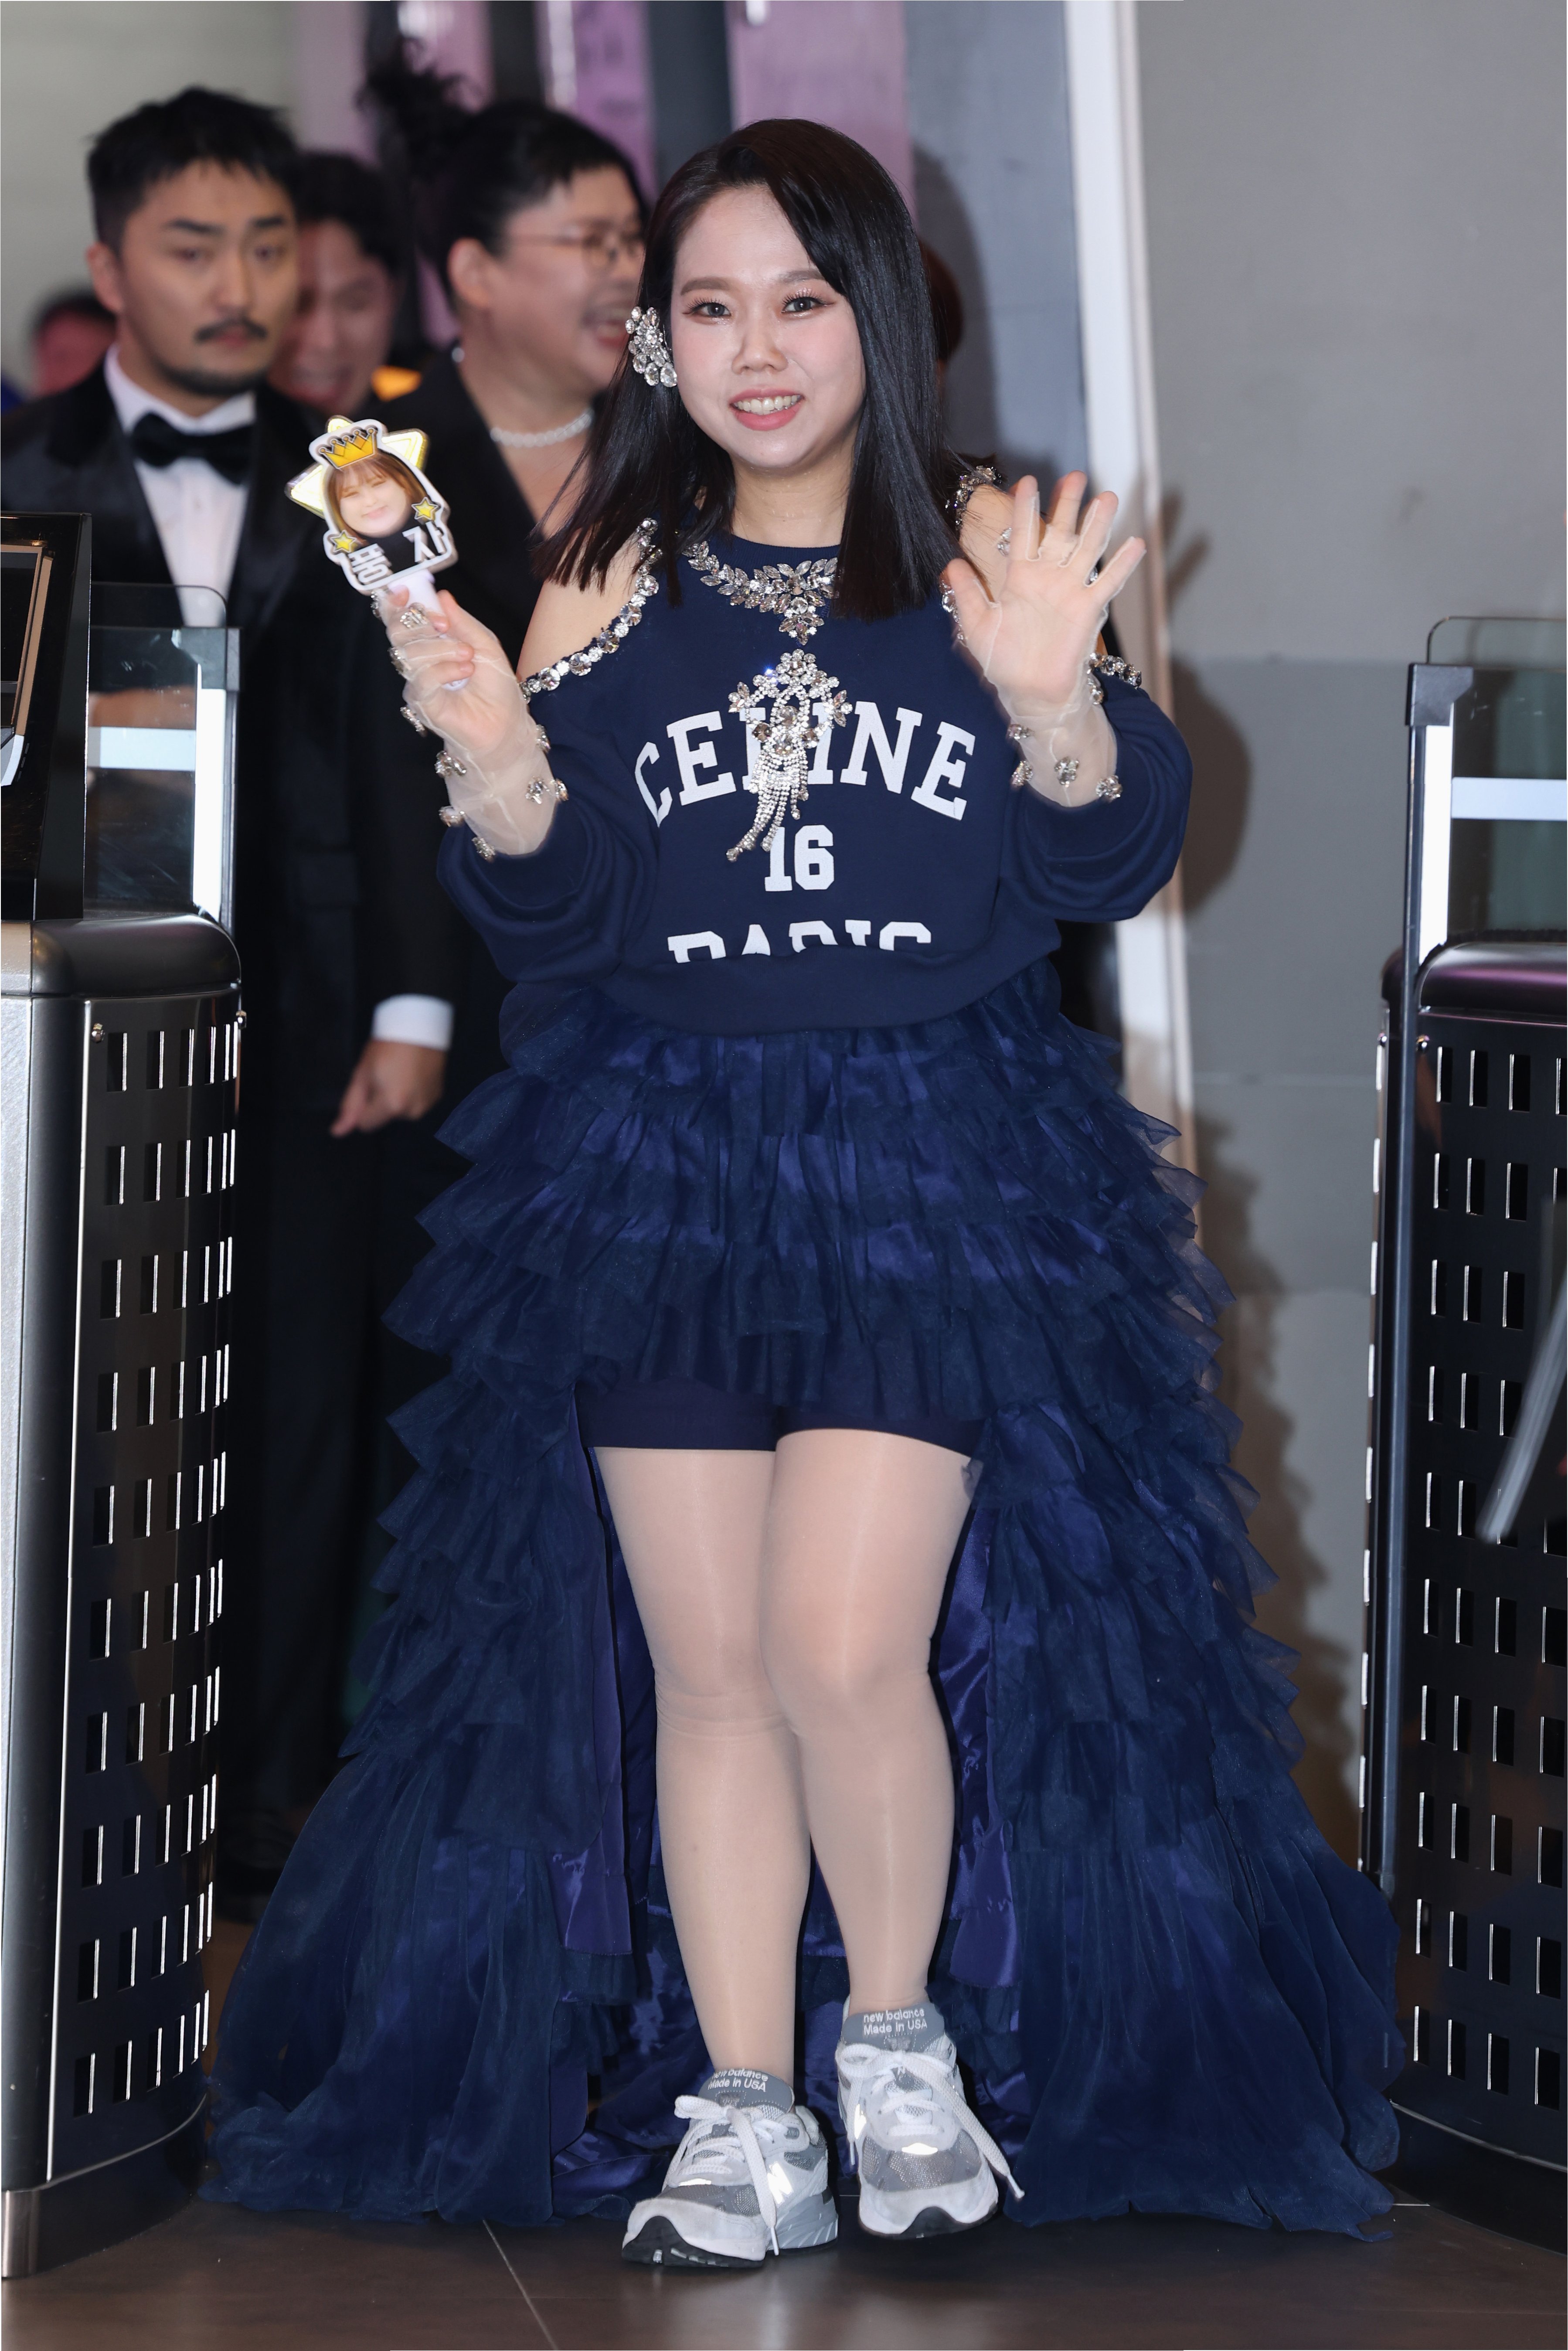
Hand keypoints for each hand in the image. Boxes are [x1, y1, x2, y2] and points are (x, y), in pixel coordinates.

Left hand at [330, 1040, 445, 1135]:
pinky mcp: (437, 1096)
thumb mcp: (362, 1074)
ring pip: (401, 1111)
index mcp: (391, 1106)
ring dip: (398, 1098)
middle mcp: (412, 1112)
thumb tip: (337, 1132)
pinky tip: (414, 1073)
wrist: (419, 1027)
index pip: (366, 1124)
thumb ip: (351, 1105)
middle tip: (386, 1074)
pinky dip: (413, 1093)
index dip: (363, 1105)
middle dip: (382, 1102)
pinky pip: (417, 1103)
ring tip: (402, 1072)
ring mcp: (428, 1105)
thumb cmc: (385, 1047)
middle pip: (385, 1118)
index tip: (370, 1084)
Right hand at [379, 585, 522, 763]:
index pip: (400, 619)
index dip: (396, 604)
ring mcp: (417, 683)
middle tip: (445, 626)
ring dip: (441, 648)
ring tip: (467, 655)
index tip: (405, 592)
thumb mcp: (484, 643)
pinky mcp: (422, 703)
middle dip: (421, 622)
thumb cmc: (495, 685)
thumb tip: (441, 595)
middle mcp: (419, 662)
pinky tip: (464, 671)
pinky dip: (445, 669)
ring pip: (410, 653)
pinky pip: (422, 678)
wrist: (505, 722)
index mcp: (430, 642)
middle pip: (397, 633)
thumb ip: (461, 621)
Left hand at [943, 472, 1144, 714]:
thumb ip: (968, 593)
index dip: (1025, 509)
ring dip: (1098, 524)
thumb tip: (950, 565)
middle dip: (1068, 505)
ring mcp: (1070, 591)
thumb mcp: (977, 626)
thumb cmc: (1004, 662)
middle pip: (1060, 533)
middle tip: (1076, 475)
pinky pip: (1108, 583)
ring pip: (1086, 550)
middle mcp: (1047, 578)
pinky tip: (1136, 544)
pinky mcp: (1088, 610)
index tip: (1027, 481)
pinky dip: (1122, 565)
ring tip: (1107, 497)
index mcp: (1019, 578)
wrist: (1030, 693)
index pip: (1022, 535)